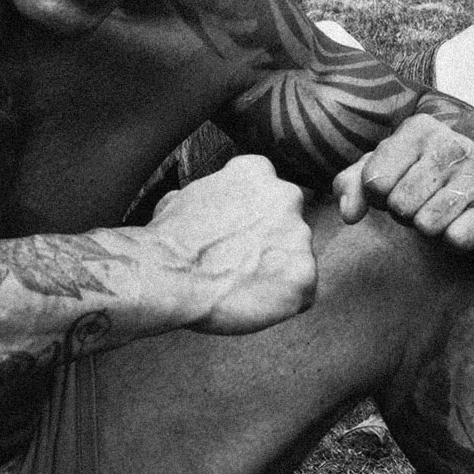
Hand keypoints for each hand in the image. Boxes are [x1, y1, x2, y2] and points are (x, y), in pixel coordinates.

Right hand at [148, 154, 316, 333]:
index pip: (265, 190)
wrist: (169, 275)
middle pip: (287, 224)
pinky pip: (300, 293)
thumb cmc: (168, 240)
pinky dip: (281, 302)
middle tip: (237, 263)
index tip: (232, 234)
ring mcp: (300, 237)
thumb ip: (207, 195)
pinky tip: (250, 302)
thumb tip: (194, 203)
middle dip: (268, 243)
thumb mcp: (182, 197)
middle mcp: (286, 196)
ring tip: (239, 286)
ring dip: (275, 272)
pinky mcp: (305, 276)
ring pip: (295, 258)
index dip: (248, 216)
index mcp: (256, 171)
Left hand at [331, 112, 473, 256]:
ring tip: (441, 213)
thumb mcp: (381, 174)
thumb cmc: (421, 182)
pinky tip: (463, 222)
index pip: (374, 181)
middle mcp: (454, 143)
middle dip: (404, 214)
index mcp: (419, 129)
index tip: (394, 189)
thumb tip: (348, 213)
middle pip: (400, 205)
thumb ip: (351, 185)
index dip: (377, 197)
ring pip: (427, 225)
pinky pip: (457, 239)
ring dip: (429, 229)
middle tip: (421, 204)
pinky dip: (454, 241)